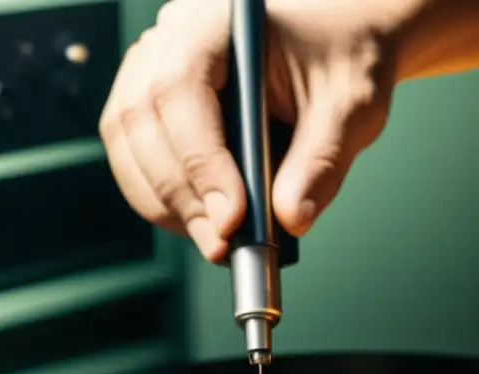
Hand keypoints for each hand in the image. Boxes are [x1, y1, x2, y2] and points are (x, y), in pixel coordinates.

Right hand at [99, 0, 401, 260]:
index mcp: (217, 21)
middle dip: (181, 195)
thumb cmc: (343, 55)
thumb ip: (322, 160)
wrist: (339, 39)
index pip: (181, 90)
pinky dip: (163, 195)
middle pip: (142, 121)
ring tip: (215, 242)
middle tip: (222, 246)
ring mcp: (153, 67)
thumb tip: (291, 220)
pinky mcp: (155, 102)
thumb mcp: (350, 105)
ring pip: (129, 142)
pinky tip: (202, 221)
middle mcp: (171, 37)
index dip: (199, 161)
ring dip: (166, 202)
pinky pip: (136, 153)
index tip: (231, 218)